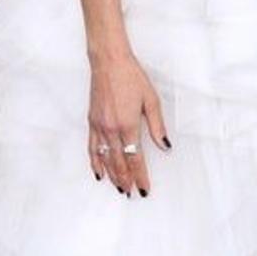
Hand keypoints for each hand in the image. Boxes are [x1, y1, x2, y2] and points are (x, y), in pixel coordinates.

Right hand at [88, 51, 169, 196]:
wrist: (109, 62)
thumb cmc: (131, 77)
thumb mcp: (151, 100)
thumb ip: (157, 126)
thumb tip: (165, 146)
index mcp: (128, 125)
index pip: (135, 159)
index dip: (140, 176)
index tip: (144, 189)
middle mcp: (112, 129)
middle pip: (119, 163)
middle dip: (126, 180)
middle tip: (131, 193)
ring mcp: (99, 126)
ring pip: (104, 158)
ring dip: (112, 175)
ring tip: (118, 188)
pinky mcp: (92, 122)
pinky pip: (92, 147)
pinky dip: (95, 162)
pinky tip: (98, 172)